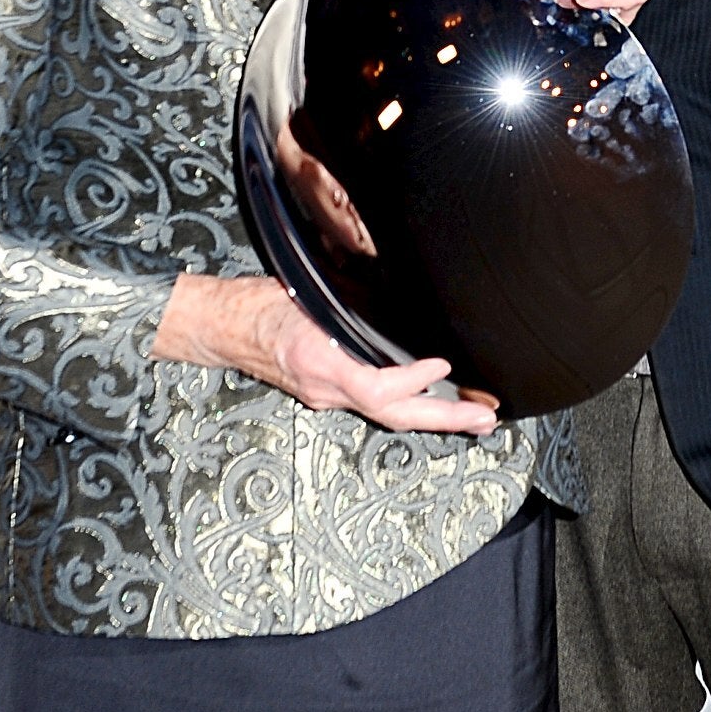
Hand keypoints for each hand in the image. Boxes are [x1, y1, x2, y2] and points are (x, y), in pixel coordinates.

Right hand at [154, 273, 498, 434]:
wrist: (225, 327)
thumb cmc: (262, 305)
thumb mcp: (311, 292)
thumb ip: (354, 300)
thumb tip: (396, 297)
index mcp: (321, 362)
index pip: (376, 387)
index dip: (413, 381)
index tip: (443, 366)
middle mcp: (326, 388)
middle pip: (393, 415)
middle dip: (444, 419)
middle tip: (485, 419)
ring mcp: (326, 396)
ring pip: (387, 415)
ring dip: (434, 417)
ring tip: (474, 416)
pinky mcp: (327, 394)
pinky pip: (374, 405)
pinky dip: (409, 405)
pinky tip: (434, 402)